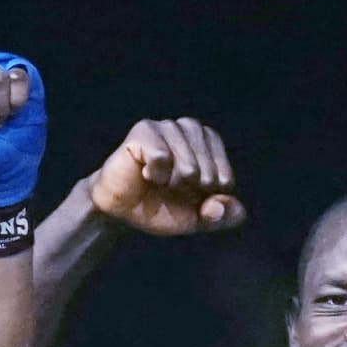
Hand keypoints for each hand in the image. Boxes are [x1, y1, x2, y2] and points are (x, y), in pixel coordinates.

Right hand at [87, 117, 245, 236]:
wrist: (121, 211)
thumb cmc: (160, 208)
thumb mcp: (196, 219)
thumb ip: (220, 217)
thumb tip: (225, 205)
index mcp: (209, 144)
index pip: (224, 177)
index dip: (204, 198)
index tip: (187, 194)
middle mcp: (190, 129)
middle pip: (207, 172)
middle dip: (187, 192)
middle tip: (168, 188)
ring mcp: (168, 126)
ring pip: (187, 165)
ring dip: (171, 184)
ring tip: (157, 181)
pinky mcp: (145, 130)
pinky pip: (162, 157)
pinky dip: (155, 174)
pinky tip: (145, 173)